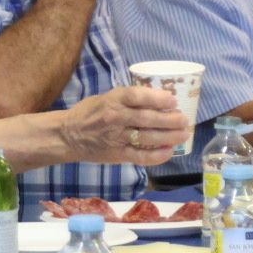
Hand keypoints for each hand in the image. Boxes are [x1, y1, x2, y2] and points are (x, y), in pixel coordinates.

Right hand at [61, 85, 189, 165]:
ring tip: (183, 134)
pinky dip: (156, 155)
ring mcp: (116, 137)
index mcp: (113, 100)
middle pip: (147, 118)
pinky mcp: (117, 154)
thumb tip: (159, 97)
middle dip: (170, 119)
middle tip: (184, 120)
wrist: (68, 135)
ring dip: (169, 136)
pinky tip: (169, 151)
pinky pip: (140, 156)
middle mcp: (116, 117)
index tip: (173, 100)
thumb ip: (128, 99)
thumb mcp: (106, 97)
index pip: (138, 96)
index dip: (157, 98)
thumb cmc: (90, 113)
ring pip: (147, 137)